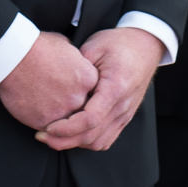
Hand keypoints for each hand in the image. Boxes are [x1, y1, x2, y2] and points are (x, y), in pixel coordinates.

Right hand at [0, 32, 97, 131]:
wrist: (14, 57)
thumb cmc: (38, 47)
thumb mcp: (67, 47)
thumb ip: (77, 62)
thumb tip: (76, 66)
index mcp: (89, 79)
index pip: (94, 94)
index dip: (83, 93)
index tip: (73, 90)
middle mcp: (79, 98)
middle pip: (82, 109)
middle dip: (72, 106)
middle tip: (60, 100)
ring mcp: (62, 111)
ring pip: (67, 123)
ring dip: (60, 118)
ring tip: (48, 107)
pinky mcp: (44, 121)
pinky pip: (49, 129)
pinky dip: (44, 123)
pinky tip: (36, 111)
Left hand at [36, 27, 165, 152]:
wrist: (146, 45)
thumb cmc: (120, 43)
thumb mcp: (95, 46)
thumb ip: (77, 67)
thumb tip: (57, 87)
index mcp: (116, 88)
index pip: (89, 119)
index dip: (66, 128)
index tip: (47, 127)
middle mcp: (123, 106)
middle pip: (92, 136)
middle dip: (64, 141)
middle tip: (41, 136)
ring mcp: (125, 114)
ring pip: (98, 142)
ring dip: (75, 144)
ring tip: (54, 137)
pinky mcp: (125, 117)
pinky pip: (106, 139)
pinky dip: (87, 142)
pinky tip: (73, 134)